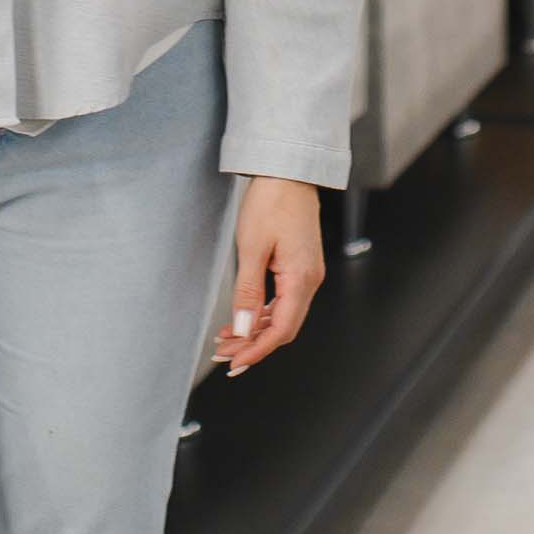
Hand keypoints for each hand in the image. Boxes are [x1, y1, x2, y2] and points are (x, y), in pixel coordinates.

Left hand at [218, 179, 325, 375]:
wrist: (288, 171)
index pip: (281, 330)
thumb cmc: (272, 201)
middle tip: (224, 354)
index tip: (234, 362)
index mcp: (302, 278)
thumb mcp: (252, 248)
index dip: (257, 350)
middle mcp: (310, 279)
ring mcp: (307, 273)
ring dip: (256, 330)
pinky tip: (243, 317)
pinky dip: (263, 313)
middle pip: (284, 327)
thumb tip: (242, 328)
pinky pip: (283, 299)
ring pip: (282, 315)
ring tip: (226, 338)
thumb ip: (247, 292)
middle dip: (253, 344)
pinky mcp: (300, 265)